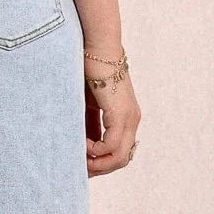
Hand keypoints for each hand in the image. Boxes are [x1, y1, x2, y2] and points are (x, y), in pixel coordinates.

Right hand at [84, 54, 140, 175]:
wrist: (97, 46)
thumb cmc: (90, 68)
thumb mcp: (88, 103)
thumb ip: (89, 123)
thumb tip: (83, 145)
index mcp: (127, 117)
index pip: (119, 151)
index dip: (102, 162)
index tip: (83, 163)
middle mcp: (132, 120)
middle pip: (122, 159)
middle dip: (100, 167)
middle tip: (81, 167)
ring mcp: (129, 117)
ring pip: (120, 157)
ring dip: (99, 162)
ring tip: (80, 156)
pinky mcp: (120, 113)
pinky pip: (112, 145)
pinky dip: (96, 150)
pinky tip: (83, 143)